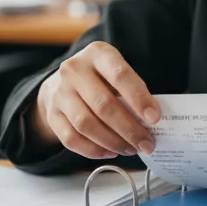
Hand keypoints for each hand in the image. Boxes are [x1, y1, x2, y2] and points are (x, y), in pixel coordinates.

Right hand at [33, 42, 158, 159]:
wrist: (62, 81)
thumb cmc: (100, 78)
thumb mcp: (116, 70)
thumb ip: (132, 90)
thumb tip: (150, 122)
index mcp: (97, 53)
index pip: (120, 75)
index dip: (139, 98)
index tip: (154, 118)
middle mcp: (74, 70)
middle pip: (103, 104)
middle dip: (129, 129)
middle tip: (146, 144)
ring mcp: (60, 93)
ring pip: (86, 124)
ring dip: (112, 141)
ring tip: (130, 149)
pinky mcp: (51, 114)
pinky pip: (71, 138)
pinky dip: (93, 150)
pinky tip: (110, 152)